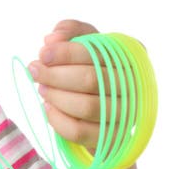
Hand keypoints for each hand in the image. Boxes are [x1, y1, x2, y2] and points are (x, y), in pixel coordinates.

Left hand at [28, 19, 123, 150]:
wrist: (99, 106)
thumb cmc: (89, 66)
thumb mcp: (83, 42)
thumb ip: (70, 31)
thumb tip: (52, 39)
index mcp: (127, 57)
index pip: (96, 53)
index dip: (65, 52)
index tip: (42, 53)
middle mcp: (133, 86)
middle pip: (90, 80)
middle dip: (54, 75)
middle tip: (35, 71)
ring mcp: (125, 114)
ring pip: (86, 107)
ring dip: (55, 96)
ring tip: (43, 89)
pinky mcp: (111, 138)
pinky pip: (79, 131)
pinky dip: (57, 119)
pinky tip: (48, 108)